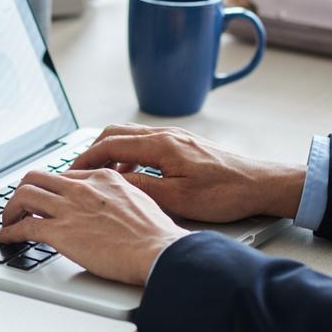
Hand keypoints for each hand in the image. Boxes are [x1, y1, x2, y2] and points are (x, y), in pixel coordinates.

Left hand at [0, 169, 189, 285]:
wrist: (158, 251)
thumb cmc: (155, 234)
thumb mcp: (139, 200)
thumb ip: (118, 196)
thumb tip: (110, 206)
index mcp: (102, 178)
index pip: (63, 176)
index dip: (50, 188)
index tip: (45, 198)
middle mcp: (81, 188)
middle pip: (36, 178)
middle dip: (23, 192)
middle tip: (20, 206)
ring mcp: (69, 208)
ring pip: (23, 196)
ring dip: (10, 209)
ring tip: (8, 221)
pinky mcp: (60, 232)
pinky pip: (23, 227)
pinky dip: (9, 232)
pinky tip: (5, 237)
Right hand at [69, 124, 305, 222]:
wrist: (262, 184)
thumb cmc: (226, 193)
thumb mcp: (177, 197)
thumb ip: (141, 186)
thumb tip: (112, 181)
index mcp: (161, 145)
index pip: (109, 144)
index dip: (85, 158)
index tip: (70, 172)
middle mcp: (166, 135)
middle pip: (115, 133)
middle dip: (92, 151)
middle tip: (78, 171)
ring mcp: (176, 137)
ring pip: (130, 136)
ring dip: (111, 153)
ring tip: (101, 176)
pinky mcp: (184, 144)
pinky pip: (146, 143)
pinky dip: (129, 155)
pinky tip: (133, 175)